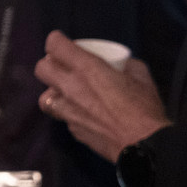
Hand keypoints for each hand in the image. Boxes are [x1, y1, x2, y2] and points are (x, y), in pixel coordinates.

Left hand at [34, 31, 169, 162]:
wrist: (143, 146)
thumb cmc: (145, 109)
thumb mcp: (142, 77)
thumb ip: (127, 66)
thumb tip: (123, 66)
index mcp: (88, 69)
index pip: (55, 46)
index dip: (56, 40)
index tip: (61, 42)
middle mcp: (71, 88)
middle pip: (41, 69)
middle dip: (49, 64)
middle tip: (63, 66)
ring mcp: (68, 111)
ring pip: (44, 97)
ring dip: (54, 92)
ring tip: (68, 93)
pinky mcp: (72, 129)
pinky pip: (62, 116)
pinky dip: (69, 112)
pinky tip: (84, 114)